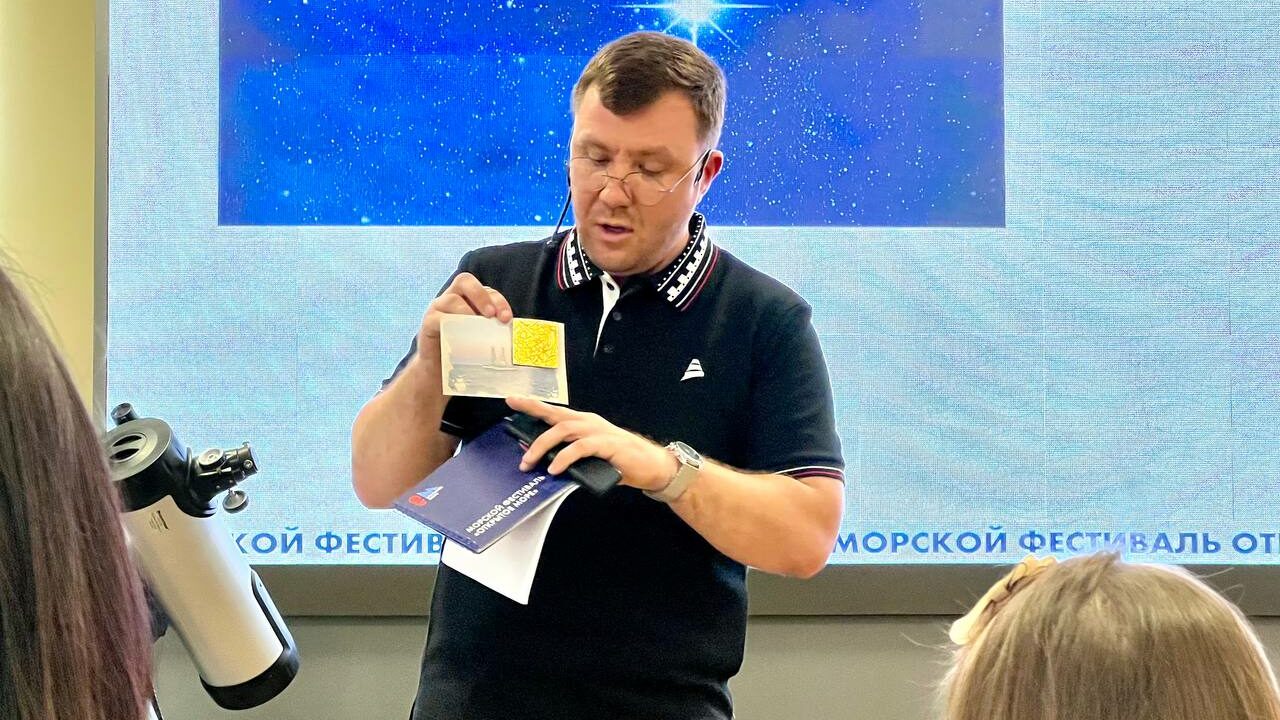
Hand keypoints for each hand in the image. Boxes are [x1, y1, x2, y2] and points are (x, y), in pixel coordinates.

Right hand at [415, 272, 512, 363]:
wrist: (441, 369)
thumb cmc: (465, 351)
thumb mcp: (483, 337)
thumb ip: (495, 330)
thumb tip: (515, 336)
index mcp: (470, 298)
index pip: (486, 290)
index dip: (498, 301)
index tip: (507, 318)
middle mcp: (453, 297)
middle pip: (465, 280)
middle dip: (481, 295)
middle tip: (491, 315)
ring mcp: (438, 307)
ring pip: (451, 299)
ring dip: (467, 312)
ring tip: (477, 328)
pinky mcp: (428, 322)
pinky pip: (437, 318)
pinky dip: (450, 324)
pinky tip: (460, 336)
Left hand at [506, 397, 677, 491]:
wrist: (651, 466)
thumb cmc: (620, 461)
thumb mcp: (589, 458)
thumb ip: (569, 455)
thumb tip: (543, 460)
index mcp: (585, 423)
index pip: (554, 411)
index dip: (533, 405)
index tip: (513, 400)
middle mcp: (589, 423)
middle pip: (556, 415)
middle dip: (532, 416)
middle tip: (513, 427)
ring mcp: (598, 432)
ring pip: (564, 430)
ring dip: (543, 445)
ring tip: (530, 461)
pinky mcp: (607, 445)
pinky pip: (580, 448)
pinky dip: (564, 458)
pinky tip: (555, 468)